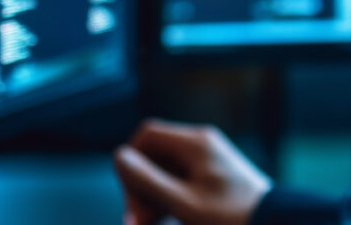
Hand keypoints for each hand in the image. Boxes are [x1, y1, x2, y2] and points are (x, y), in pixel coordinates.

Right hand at [114, 118, 271, 224]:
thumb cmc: (231, 218)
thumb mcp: (183, 203)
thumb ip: (148, 180)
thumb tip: (119, 156)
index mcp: (195, 143)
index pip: (147, 135)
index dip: (131, 163)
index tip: (131, 197)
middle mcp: (203, 143)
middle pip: (156, 154)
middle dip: (141, 188)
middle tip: (137, 223)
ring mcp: (212, 158)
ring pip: (168, 169)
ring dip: (154, 196)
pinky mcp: (219, 175)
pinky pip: (184, 179)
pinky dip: (172, 197)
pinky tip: (169, 219)